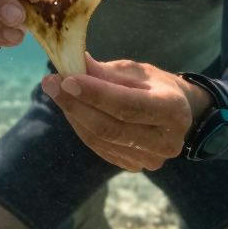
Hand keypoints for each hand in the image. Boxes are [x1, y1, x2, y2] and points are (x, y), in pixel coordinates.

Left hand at [41, 54, 208, 171]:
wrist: (177, 113)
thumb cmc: (155, 85)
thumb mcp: (135, 72)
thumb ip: (105, 73)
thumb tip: (71, 62)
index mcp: (174, 110)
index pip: (129, 106)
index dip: (95, 94)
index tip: (66, 79)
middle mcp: (167, 141)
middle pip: (111, 128)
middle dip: (76, 105)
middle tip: (50, 83)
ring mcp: (150, 159)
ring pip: (101, 139)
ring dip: (74, 115)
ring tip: (56, 91)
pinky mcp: (134, 166)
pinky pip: (99, 147)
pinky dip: (80, 126)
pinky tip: (70, 108)